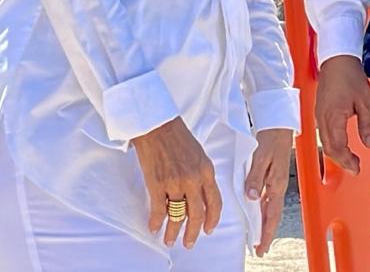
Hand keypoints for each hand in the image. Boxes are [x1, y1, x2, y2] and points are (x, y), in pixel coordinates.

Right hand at [132, 118, 221, 247]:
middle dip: (193, 232)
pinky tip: (154, 227)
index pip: (215, 202)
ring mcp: (175, 183)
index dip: (212, 219)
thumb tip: (201, 194)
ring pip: (178, 216)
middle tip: (189, 243)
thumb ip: (202, 174)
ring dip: (174, 232)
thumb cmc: (178, 137)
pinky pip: (159, 210)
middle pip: (197, 214)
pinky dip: (156, 222)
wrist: (158, 125)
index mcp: (207, 171)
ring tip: (170, 240)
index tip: (208, 230)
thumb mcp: (199, 154)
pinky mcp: (157, 184)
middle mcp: (193, 180)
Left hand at [247, 128, 292, 256]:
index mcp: (277, 183)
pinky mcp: (274, 175)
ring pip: (271, 208)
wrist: (278, 122)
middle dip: (267, 233)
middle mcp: (279, 185)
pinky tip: (258, 213)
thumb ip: (256, 178)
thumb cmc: (271, 137)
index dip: (266, 233)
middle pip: (273, 215)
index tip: (261, 247)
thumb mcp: (261, 157)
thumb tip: (251, 198)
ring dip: (265, 223)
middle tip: (260, 249)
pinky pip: (268, 198)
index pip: (272, 215)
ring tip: (258, 236)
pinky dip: (264, 210)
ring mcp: (277, 181)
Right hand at [314, 55, 369, 174]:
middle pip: (329, 148)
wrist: (336, 58)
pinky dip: (332, 143)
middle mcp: (322, 118)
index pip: (338, 147)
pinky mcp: (319, 110)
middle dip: (342, 161)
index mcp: (333, 117)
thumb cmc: (350, 76)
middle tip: (355, 168)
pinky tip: (341, 144)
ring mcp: (318, 114)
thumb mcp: (365, 101)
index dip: (347, 161)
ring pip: (324, 142)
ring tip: (350, 159)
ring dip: (336, 153)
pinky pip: (323, 133)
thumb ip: (367, 125)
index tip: (357, 169)